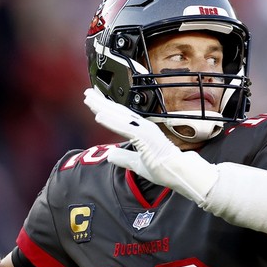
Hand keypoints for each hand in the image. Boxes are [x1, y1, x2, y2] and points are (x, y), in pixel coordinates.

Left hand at [83, 88, 216, 204]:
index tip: (93, 101)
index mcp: (141, 131)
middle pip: (117, 112)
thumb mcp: (137, 164)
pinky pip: (124, 127)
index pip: (120, 117)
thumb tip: (111, 155)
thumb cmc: (163, 169)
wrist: (179, 173)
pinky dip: (111, 121)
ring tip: (88, 98)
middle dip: (100, 102)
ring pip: (119, 115)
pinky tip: (98, 115)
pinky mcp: (145, 136)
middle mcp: (142, 127)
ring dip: (102, 106)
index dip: (105, 108)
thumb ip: (124, 158)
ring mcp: (144, 130)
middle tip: (87, 93)